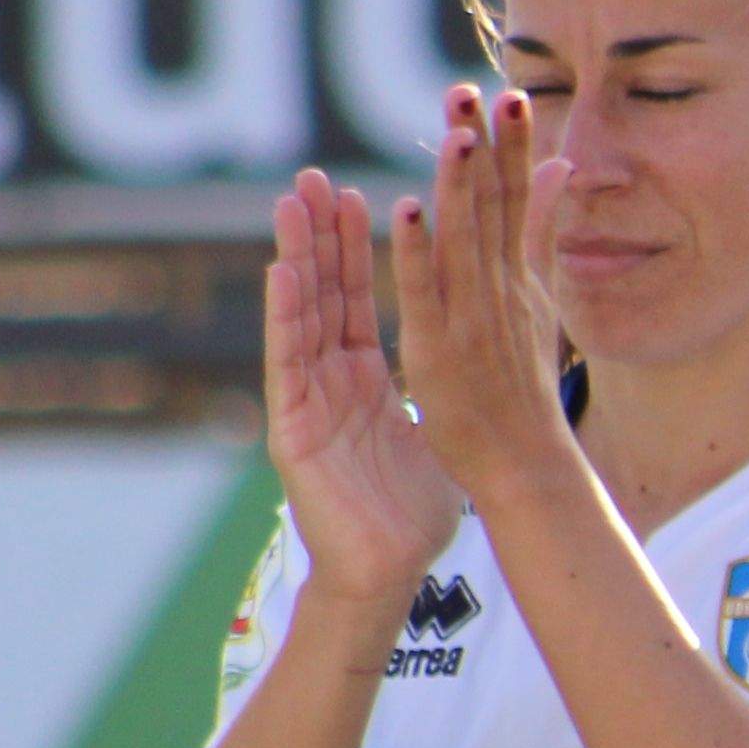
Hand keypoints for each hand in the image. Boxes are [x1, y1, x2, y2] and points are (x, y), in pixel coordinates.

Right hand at [262, 165, 457, 602]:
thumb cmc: (412, 507)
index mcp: (362, 378)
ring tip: (291, 203)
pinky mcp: (294, 430)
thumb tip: (466, 353)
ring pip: (299, 317)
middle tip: (313, 176)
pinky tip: (282, 272)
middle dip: (318, 236)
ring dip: (295, 258)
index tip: (356, 193)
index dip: (354, 248)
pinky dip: (285, 318)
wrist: (390, 571)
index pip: (355, 298)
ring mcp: (307, 401)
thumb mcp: (430, 426)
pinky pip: (289, 365)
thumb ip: (436, 382)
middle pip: (321, 295)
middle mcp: (329, 380)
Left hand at [388, 92, 587, 509]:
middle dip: (488, 147)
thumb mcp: (542, 298)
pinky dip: (419, 253)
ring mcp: (472, 318)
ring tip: (458, 131)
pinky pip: (426, 294)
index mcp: (519, 276)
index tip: (514, 92)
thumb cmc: (527, 390)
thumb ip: (544, 231)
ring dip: (461, 185)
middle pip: (495, 207)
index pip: (519, 198)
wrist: (529, 465)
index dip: (515, 146)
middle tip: (474, 90)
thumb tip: (560, 168)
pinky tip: (409, 212)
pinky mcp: (439, 349)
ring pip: (465, 239)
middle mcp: (499, 289)